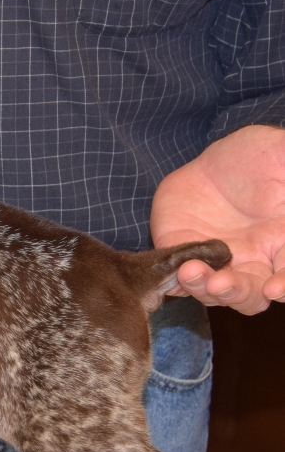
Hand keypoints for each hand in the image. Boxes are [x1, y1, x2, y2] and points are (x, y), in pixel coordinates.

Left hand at [151, 125, 284, 314]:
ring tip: (192, 272)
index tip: (276, 287)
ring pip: (214, 294)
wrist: (210, 162)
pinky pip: (179, 281)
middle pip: (252, 296)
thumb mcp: (281, 155)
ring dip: (203, 289)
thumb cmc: (258, 157)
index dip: (284, 285)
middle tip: (222, 283)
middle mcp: (254, 262)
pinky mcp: (183, 259)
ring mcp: (217, 265)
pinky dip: (177, 282)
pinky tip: (177, 269)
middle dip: (239, 294)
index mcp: (284, 244)